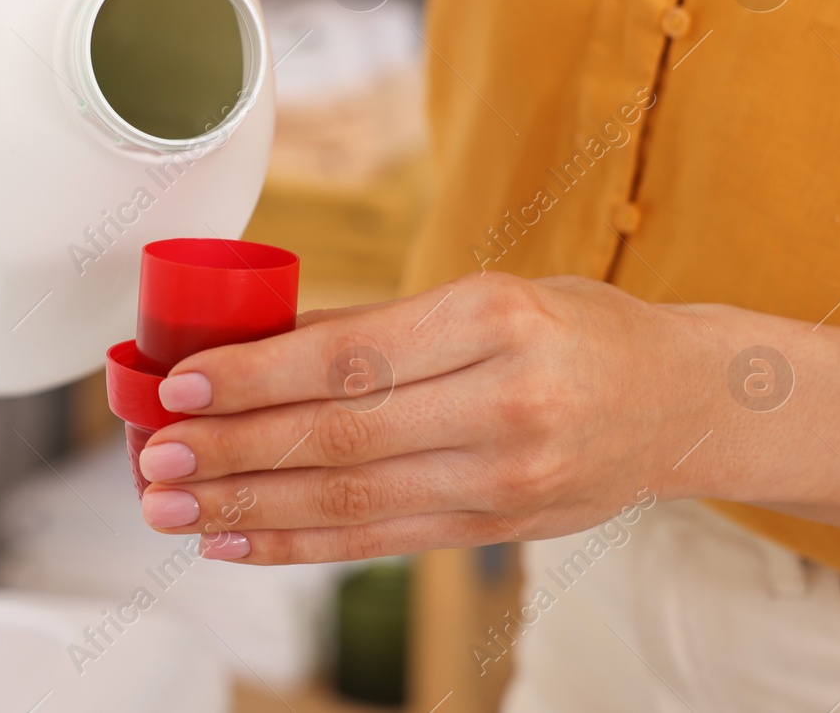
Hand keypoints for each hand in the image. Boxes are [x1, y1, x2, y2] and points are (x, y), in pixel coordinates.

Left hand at [136, 273, 729, 562]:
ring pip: (350, 500)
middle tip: (154, 460)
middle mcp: (505, 404)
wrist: (684, 404)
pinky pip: (380, 540)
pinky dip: (299, 544)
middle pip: (340, 438)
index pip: (352, 358)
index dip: (258, 377)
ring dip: (247, 508)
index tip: (182, 385)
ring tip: (172, 506)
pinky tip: (236, 540)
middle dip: (233, 453)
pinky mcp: (499, 528)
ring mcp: (507, 478)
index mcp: (496, 320)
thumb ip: (373, 326)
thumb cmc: (575, 330)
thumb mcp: (487, 295)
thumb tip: (252, 341)